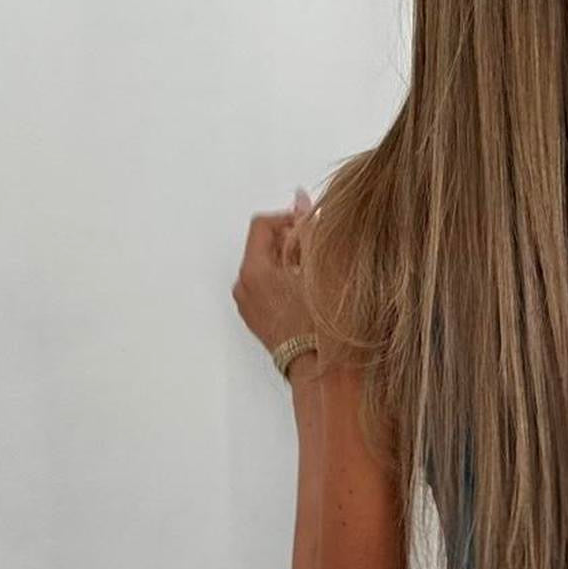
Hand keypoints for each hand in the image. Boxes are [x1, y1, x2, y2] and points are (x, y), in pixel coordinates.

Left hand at [232, 187, 314, 353]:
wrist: (322, 370)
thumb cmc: (323, 325)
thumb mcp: (320, 267)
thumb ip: (308, 227)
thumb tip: (300, 198)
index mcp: (254, 271)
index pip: (263, 225)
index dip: (289, 219)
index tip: (311, 226)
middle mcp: (244, 288)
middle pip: (263, 247)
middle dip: (290, 242)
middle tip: (318, 251)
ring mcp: (249, 307)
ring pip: (265, 269)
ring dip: (289, 264)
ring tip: (316, 275)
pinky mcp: (257, 322)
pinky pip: (266, 290)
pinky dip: (284, 284)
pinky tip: (308, 294)